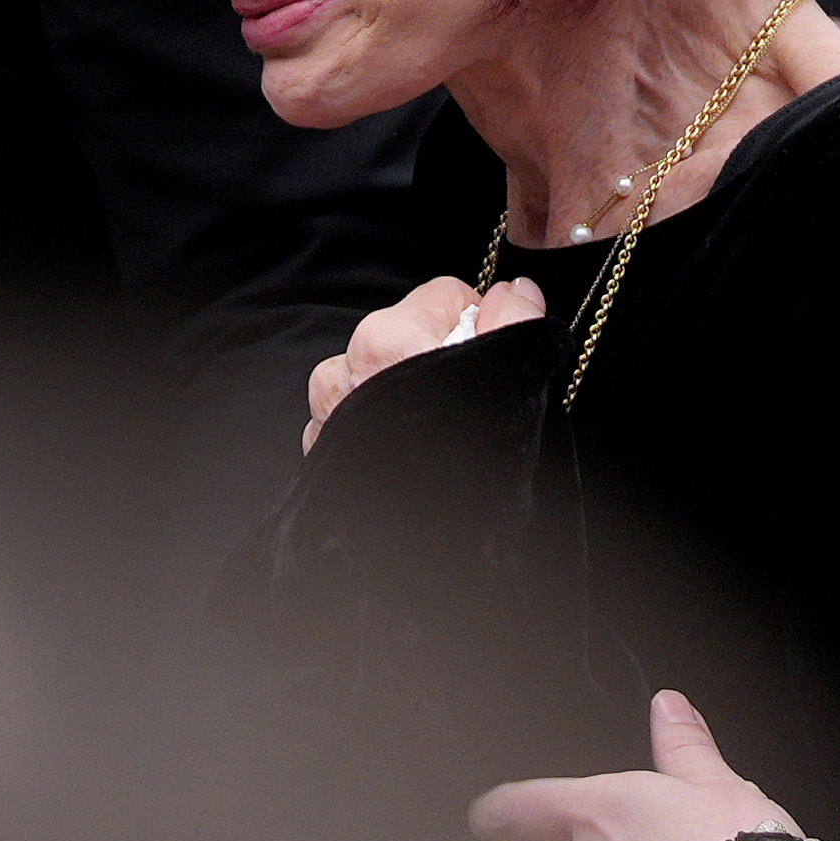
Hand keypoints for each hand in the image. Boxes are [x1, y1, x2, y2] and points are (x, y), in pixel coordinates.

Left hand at [302, 271, 546, 454]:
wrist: (413, 550)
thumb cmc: (462, 465)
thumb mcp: (505, 381)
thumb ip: (514, 322)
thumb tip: (518, 290)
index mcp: (388, 337)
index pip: (444, 296)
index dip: (477, 322)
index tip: (488, 353)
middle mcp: (346, 366)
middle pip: (407, 333)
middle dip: (436, 356)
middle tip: (463, 400)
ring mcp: (328, 407)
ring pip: (376, 375)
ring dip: (401, 391)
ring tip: (433, 430)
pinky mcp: (321, 441)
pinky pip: (353, 414)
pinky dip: (376, 425)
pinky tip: (403, 450)